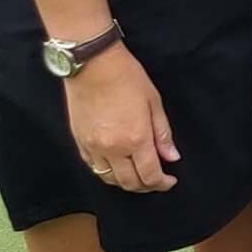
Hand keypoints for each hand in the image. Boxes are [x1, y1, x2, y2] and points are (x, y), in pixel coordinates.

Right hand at [66, 45, 178, 192]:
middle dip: (146, 186)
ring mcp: (93, 147)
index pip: (150, 175)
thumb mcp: (154, 103)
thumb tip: (171, 157)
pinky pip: (93, 167)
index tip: (170, 181)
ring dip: (126, 182)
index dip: (162, 183)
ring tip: (137, 175)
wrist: (93, 64)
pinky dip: (107, 172)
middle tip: (156, 181)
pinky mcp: (79, 141)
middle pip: (130, 182)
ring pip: (109, 179)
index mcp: (136, 139)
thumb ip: (163, 134)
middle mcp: (112, 149)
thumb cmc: (127, 78)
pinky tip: (116, 166)